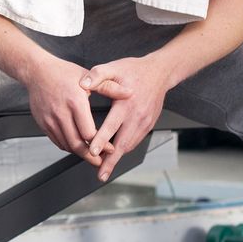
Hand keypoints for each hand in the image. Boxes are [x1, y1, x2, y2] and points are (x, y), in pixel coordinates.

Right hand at [25, 57, 131, 165]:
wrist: (37, 71)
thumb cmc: (63, 73)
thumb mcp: (88, 77)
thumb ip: (110, 87)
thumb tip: (130, 93)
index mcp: (75, 102)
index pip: (89, 132)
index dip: (101, 144)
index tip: (110, 149)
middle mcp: (61, 113)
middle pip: (77, 144)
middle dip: (91, 157)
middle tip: (101, 162)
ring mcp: (50, 120)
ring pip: (66, 145)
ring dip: (79, 153)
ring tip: (91, 156)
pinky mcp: (43, 123)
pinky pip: (57, 141)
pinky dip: (68, 146)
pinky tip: (77, 146)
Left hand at [81, 56, 173, 181]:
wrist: (160, 72)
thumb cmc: (134, 70)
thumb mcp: (113, 67)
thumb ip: (97, 75)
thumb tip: (82, 84)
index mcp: (126, 103)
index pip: (112, 125)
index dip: (101, 140)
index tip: (92, 152)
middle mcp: (137, 116)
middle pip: (122, 143)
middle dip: (111, 160)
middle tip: (100, 174)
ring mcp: (144, 122)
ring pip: (130, 145)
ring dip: (118, 158)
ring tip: (105, 169)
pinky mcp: (148, 125)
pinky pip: (136, 141)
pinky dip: (125, 149)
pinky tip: (116, 155)